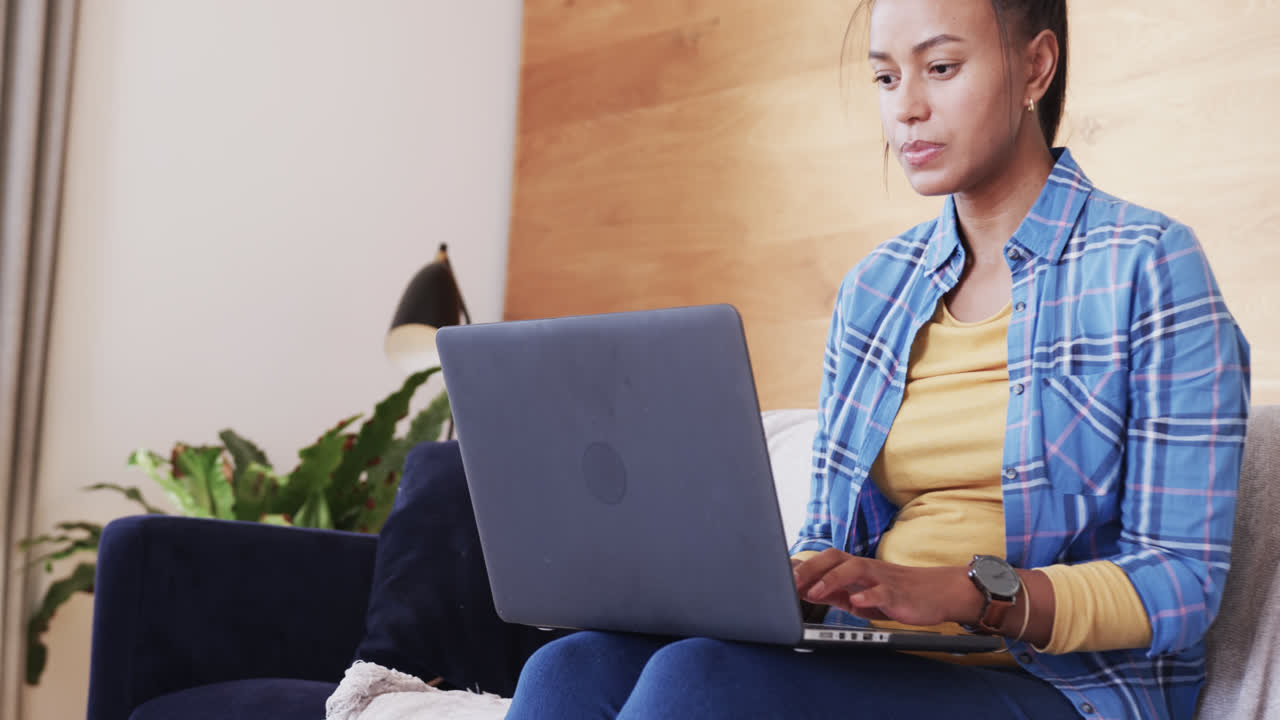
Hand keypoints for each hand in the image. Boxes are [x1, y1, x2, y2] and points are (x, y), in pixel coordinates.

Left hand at [791, 549, 978, 626]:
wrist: (936, 593)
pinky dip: (868, 596)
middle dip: (811, 568)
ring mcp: (881, 578)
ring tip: (816, 593)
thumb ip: (836, 592)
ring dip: (832, 580)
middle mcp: (866, 568)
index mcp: (855, 568)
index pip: (825, 560)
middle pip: (835, 558)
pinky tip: (856, 603)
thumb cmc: (897, 592)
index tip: (780, 578)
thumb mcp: (860, 594)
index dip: (803, 567)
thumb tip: (805, 591)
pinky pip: (882, 591)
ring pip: (855, 569)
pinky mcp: (898, 592)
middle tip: (791, 582)